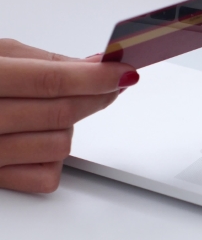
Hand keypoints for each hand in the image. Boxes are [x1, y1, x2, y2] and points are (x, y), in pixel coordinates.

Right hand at [0, 39, 138, 192]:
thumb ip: (44, 61)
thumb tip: (94, 64)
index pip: (49, 81)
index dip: (94, 77)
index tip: (124, 71)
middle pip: (60, 114)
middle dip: (97, 97)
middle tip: (113, 84)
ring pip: (60, 146)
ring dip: (69, 126)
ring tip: (52, 111)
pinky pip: (46, 177)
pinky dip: (53, 159)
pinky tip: (38, 140)